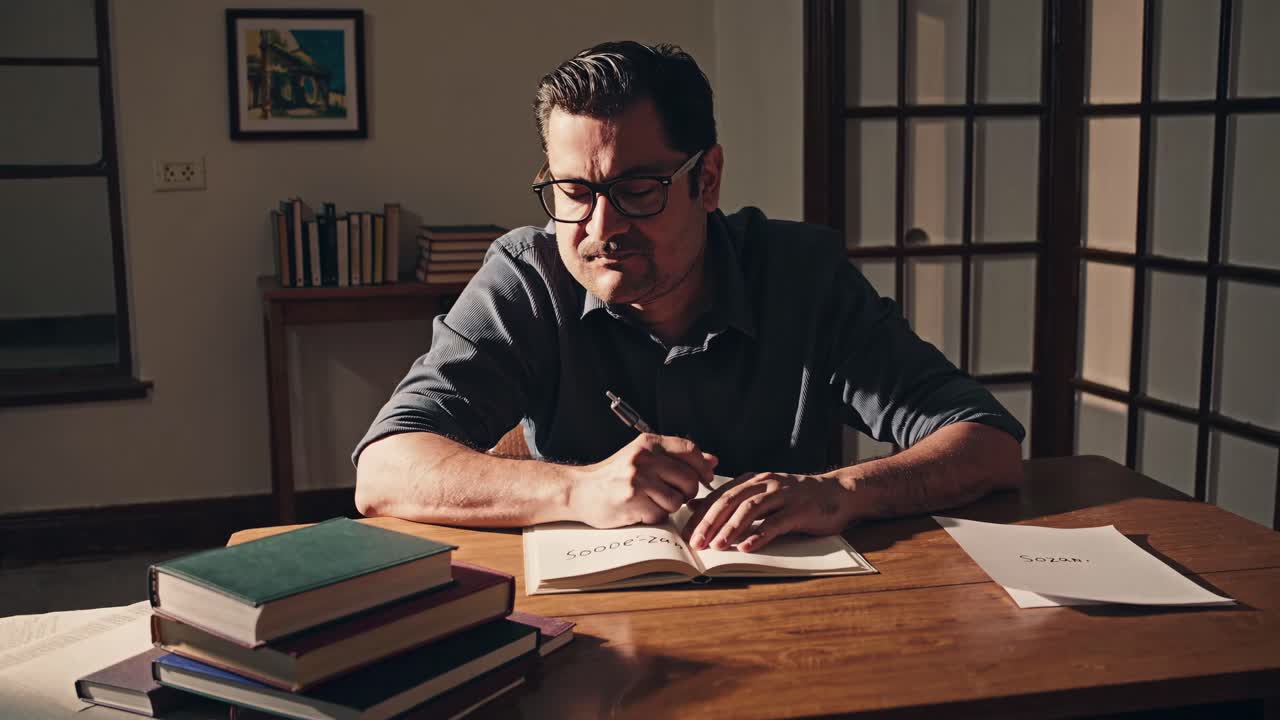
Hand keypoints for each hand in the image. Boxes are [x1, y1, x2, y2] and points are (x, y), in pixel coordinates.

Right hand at [569, 434, 717, 527]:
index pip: (690, 450)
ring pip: (677, 500)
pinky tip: (640, 509)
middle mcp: (644, 459)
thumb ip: (677, 458)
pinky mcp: (633, 502)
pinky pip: (660, 515)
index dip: (703, 466)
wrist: (581, 489)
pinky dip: (654, 516)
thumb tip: (712, 461)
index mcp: (648, 443)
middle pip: (689, 479)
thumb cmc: (614, 474)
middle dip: (687, 492)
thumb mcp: (644, 457)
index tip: (706, 478)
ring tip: (651, 500)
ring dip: (669, 506)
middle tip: (675, 494)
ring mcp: (638, 481)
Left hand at [686, 472, 853, 552]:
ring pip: (750, 509)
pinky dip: (759, 535)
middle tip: (695, 543)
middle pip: (730, 501)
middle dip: (710, 522)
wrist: (838, 493)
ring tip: (717, 546)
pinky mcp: (800, 510)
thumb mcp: (761, 497)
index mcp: (753, 481)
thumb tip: (696, 508)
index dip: (701, 515)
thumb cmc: (797, 499)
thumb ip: (732, 502)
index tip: (685, 534)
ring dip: (731, 528)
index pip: (720, 496)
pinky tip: (747, 547)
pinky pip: (776, 523)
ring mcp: (783, 495)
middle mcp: (765, 484)